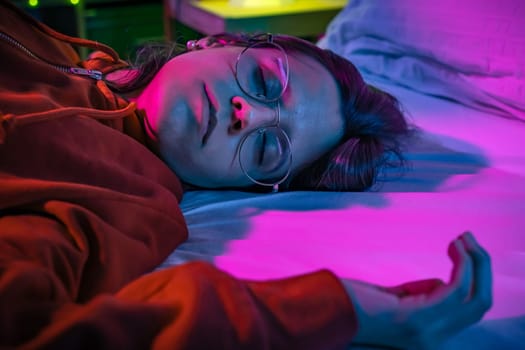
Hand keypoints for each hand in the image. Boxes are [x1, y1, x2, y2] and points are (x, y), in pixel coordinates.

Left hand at [342, 232, 492, 349]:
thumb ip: (419, 295)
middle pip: (479, 305)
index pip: (469, 312)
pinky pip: (456, 290)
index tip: (460, 251)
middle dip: (481, 268)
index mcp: (429, 337)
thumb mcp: (395, 300)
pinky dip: (462, 265)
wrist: (325, 312)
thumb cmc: (351, 301)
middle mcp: (432, 340)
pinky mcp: (415, 319)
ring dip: (475, 262)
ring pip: (476, 299)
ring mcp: (426, 334)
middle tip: (469, 240)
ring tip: (462, 239)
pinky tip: (454, 246)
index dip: (473, 279)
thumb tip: (441, 283)